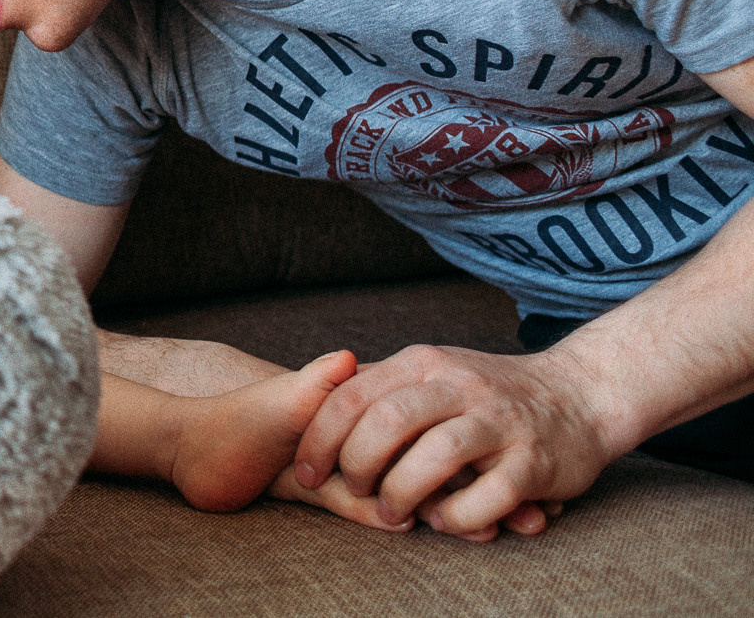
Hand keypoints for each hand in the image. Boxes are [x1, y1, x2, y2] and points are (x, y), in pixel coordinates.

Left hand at [293, 345, 612, 537]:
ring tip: (394, 514)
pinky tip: (444, 521)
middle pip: (386, 423)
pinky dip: (457, 516)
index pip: (352, 396)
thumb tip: (312, 402)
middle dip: (357, 465)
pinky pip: (487, 496)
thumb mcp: (431, 371)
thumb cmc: (488, 392)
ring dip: (403, 493)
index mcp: (423, 363)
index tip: (305, 472)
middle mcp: (458, 385)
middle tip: (354, 492)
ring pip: (436, 457)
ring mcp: (499, 422)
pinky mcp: (534, 462)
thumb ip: (379, 384)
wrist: (580, 394)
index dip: (320, 438)